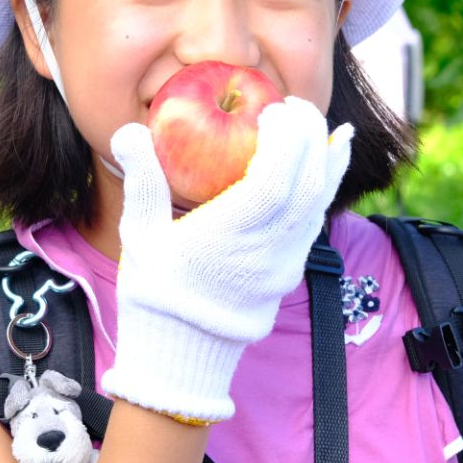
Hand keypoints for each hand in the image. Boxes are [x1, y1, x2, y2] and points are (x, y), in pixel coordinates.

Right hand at [100, 97, 352, 422]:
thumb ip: (141, 180)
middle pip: (305, 185)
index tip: (274, 110)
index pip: (272, 182)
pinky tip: (332, 162)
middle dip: (309, 138)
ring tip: (328, 124)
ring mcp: (285, 262)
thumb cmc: (156, 293)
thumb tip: (130, 129)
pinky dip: (327, 186)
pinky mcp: (291, 270)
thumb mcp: (139, 237)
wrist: (182, 356)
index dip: (283, 142)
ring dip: (327, 159)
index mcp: (228, 237)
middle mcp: (266, 249)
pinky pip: (317, 220)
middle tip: (295, 105)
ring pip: (320, 203)